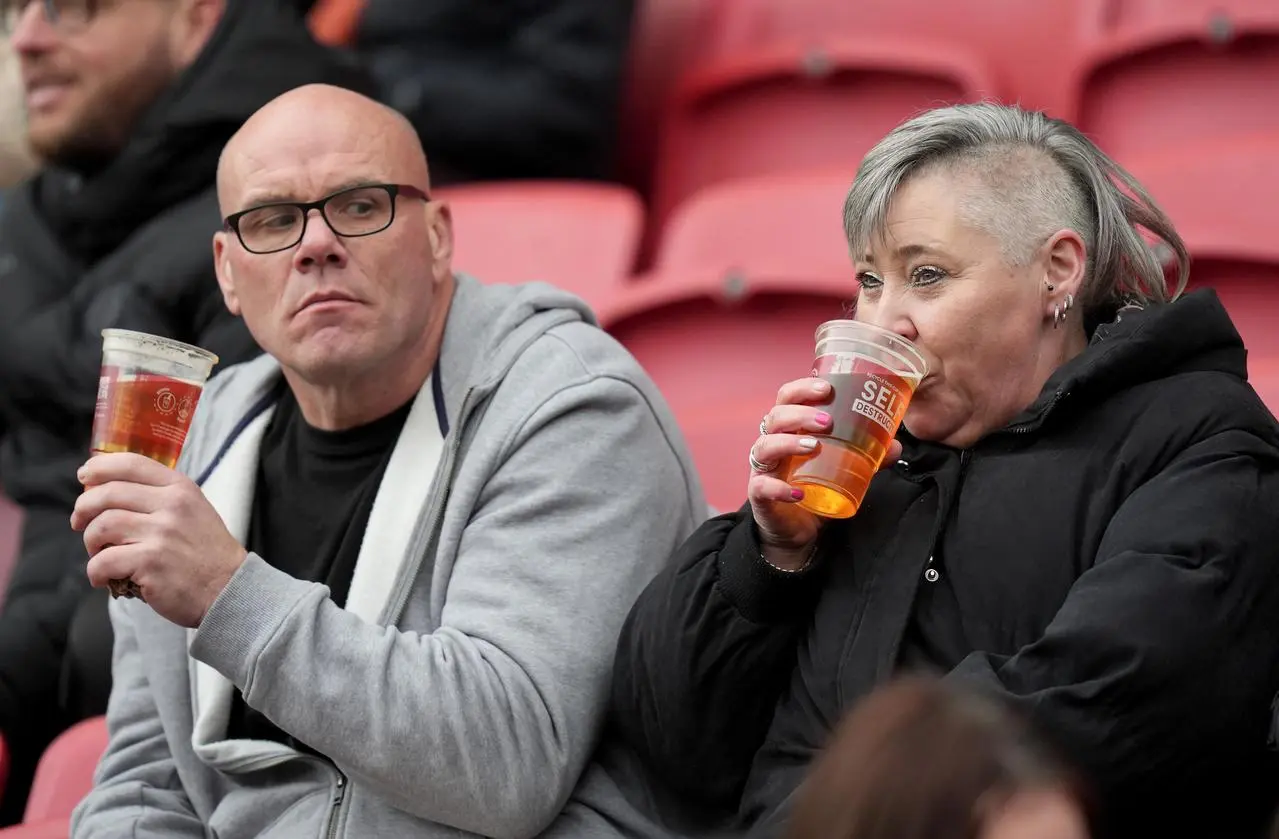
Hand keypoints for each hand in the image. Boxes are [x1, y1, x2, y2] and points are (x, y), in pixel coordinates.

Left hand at [71, 452, 247, 627]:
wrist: (229, 589)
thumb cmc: (207, 553)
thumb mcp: (194, 510)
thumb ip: (162, 497)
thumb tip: (109, 491)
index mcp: (181, 489)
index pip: (131, 463)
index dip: (100, 467)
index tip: (84, 476)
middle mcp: (172, 506)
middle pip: (107, 494)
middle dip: (83, 508)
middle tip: (79, 522)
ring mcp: (161, 534)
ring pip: (101, 526)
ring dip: (90, 542)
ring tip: (98, 554)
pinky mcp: (151, 562)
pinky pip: (103, 562)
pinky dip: (95, 572)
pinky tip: (103, 578)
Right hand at [748, 378, 901, 569]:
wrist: (795, 530)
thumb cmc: (814, 488)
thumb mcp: (842, 469)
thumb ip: (866, 456)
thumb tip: (894, 445)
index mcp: (790, 430)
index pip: (788, 399)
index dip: (802, 388)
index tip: (826, 387)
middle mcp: (773, 444)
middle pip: (775, 417)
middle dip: (799, 413)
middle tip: (827, 421)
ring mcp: (764, 469)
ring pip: (765, 446)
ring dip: (788, 443)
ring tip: (813, 446)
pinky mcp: (760, 495)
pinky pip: (761, 487)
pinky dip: (777, 488)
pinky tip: (797, 494)